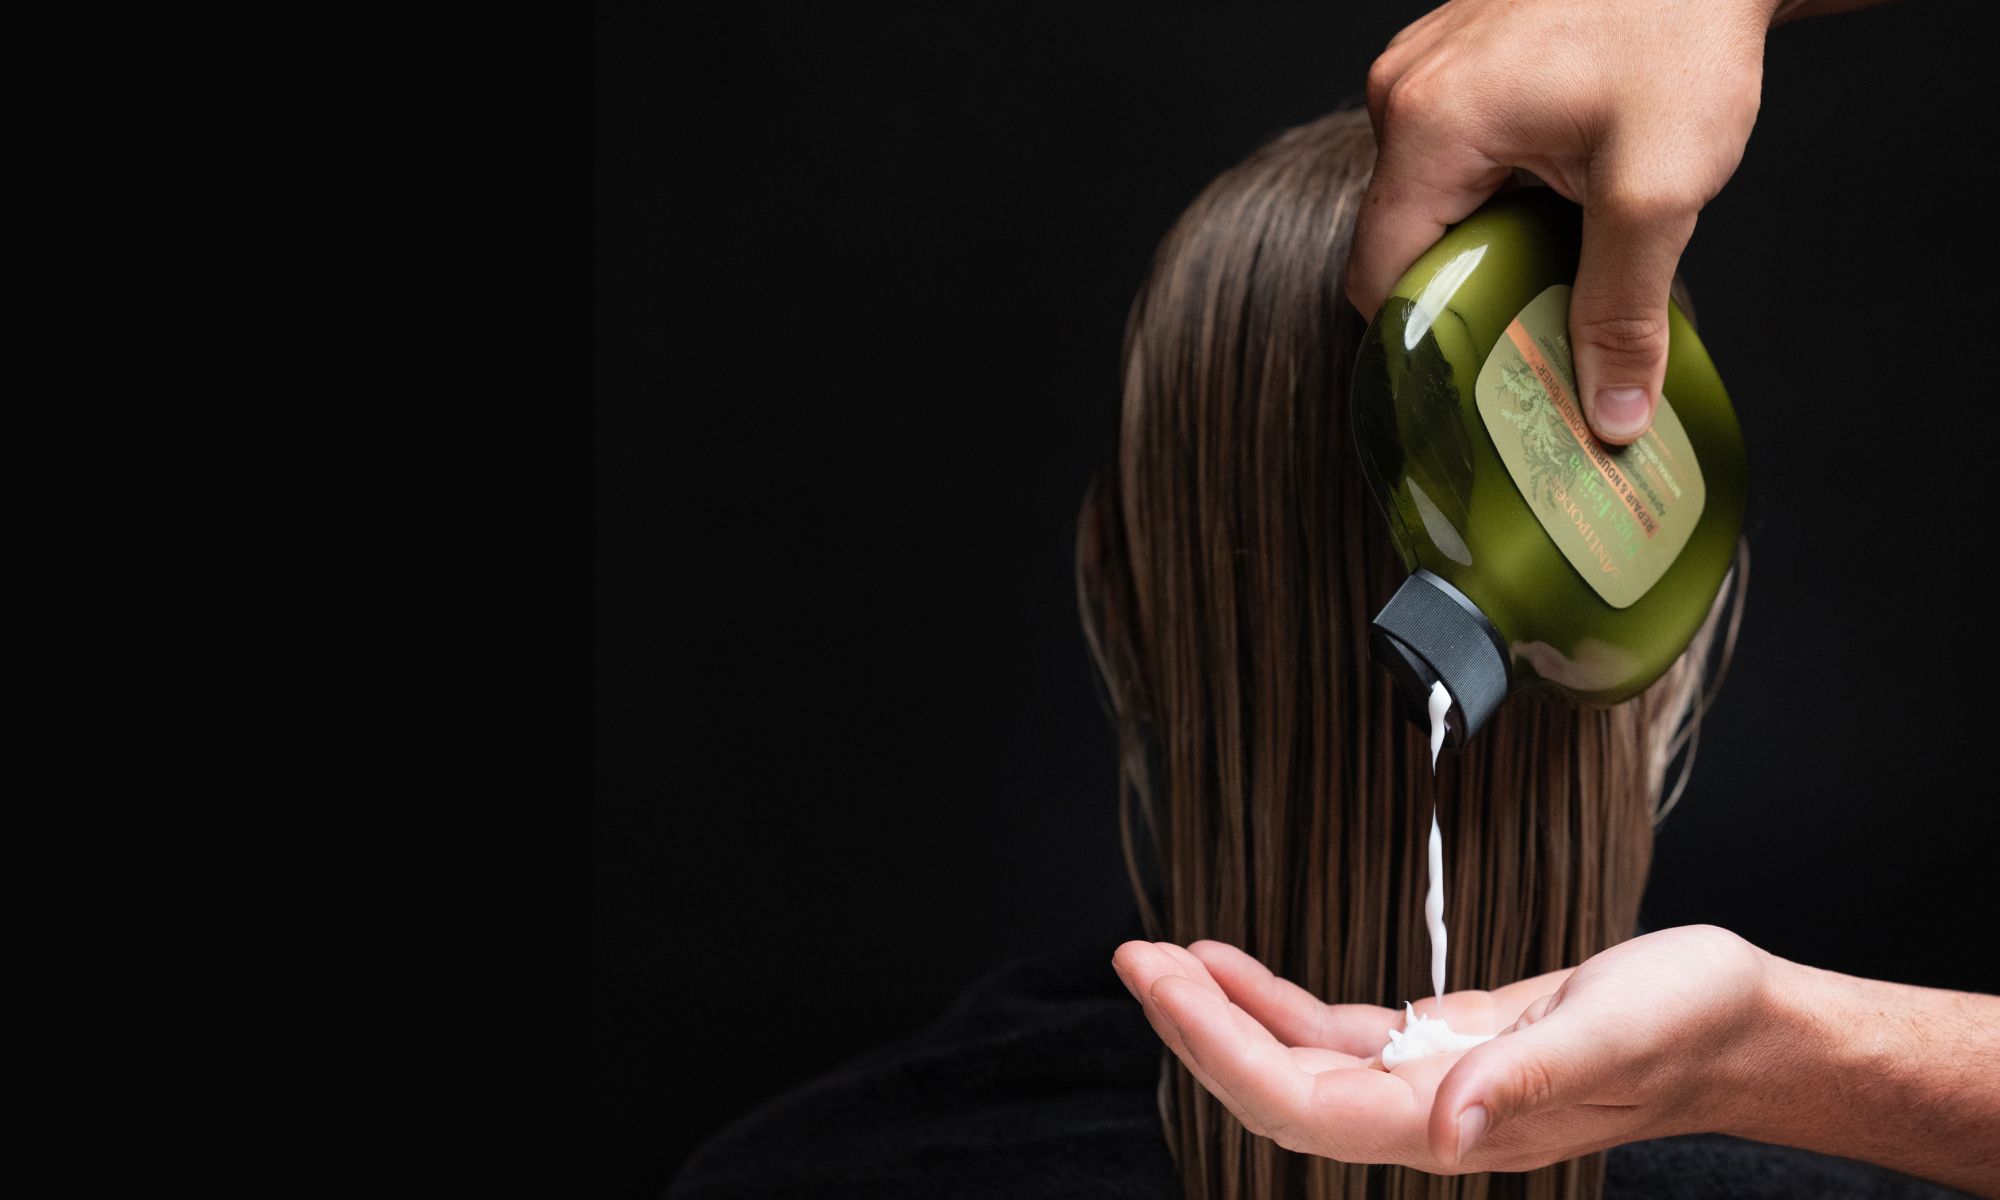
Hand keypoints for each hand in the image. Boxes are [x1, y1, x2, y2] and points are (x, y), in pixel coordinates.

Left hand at [1111, 925, 1772, 1172]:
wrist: (1739, 1023)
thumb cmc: (1691, 1022)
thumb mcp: (1615, 1031)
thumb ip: (1529, 1077)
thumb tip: (1444, 1131)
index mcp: (1458, 1124)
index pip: (1301, 1102)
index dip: (1220, 1048)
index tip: (1163, 978)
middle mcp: (1429, 1116)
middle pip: (1278, 1089)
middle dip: (1198, 1027)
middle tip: (1134, 957)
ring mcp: (1430, 1084)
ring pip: (1296, 1060)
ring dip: (1224, 1012)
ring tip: (1160, 956)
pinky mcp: (1441, 1047)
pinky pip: (1336, 1033)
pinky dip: (1275, 999)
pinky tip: (1233, 967)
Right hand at [1344, 0, 1775, 443]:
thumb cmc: (1686, 33)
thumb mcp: (1660, 188)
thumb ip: (1624, 310)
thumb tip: (1611, 416)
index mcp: (1427, 124)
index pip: (1379, 276)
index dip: (1428, 338)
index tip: (1486, 372)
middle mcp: (1402, 91)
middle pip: (1401, 240)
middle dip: (1468, 287)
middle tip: (1542, 315)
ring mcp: (1422, 68)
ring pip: (1426, 199)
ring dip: (1484, 236)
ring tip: (1562, 240)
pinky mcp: (1450, 59)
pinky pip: (1446, 155)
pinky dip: (1492, 190)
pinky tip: (1557, 188)